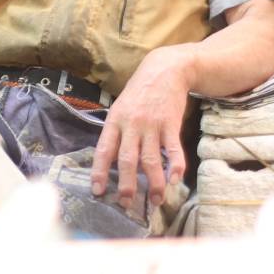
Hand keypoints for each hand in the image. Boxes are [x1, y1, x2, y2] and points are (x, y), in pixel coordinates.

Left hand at [91, 46, 193, 207]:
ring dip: (153, 183)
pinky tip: (175, 180)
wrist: (165, 70)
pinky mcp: (172, 124)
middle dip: (127, 184)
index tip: (98, 191)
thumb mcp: (120, 107)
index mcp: (115, 121)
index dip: (100, 171)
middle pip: (128, 159)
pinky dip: (175, 166)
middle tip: (126, 203)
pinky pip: (174, 149)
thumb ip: (116, 132)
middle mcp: (132, 124)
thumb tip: (110, 162)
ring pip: (151, 159)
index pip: (104, 150)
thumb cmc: (139, 92)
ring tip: (155, 201)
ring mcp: (153, 125)